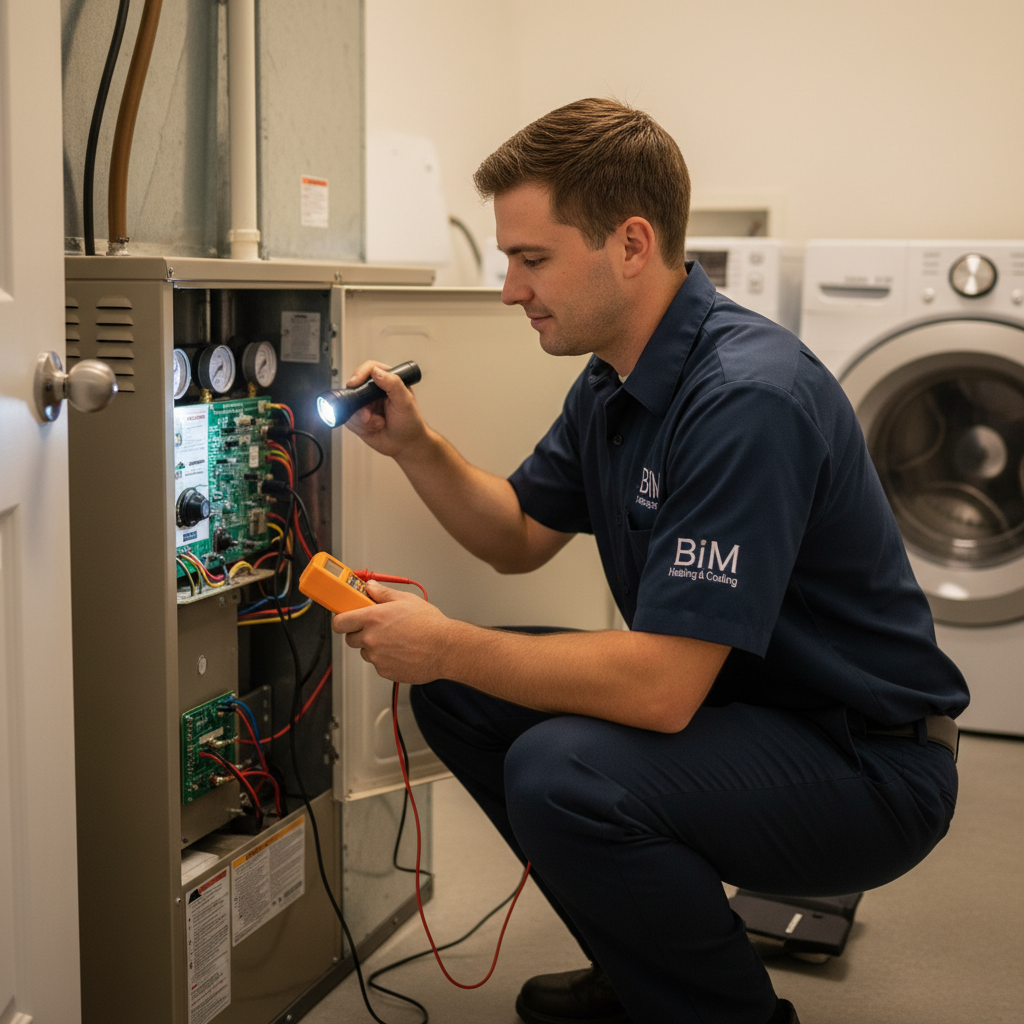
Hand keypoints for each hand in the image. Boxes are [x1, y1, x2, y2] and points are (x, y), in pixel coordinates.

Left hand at [331, 581, 454, 684]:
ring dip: (374, 646)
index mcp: (373, 618)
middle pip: (350, 638)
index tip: (346, 617)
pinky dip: (385, 658)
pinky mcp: (385, 671)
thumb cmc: (430, 624)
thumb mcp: (406, 600)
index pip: (339, 622)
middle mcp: (371, 639)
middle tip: (375, 627)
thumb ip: (383, 593)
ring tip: (395, 640)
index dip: (341, 619)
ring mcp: (377, 657)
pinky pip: (378, 664)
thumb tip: (370, 588)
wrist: (445, 648)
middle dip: (359, 632)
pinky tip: (401, 651)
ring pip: (366, 652)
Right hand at [342, 361, 428, 458]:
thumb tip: (377, 371)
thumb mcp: (405, 402)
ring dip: (362, 418)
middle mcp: (373, 391)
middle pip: (354, 387)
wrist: (406, 445)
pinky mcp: (358, 418)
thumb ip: (393, 384)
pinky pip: (349, 419)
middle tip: (368, 415)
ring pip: (350, 405)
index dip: (359, 374)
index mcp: (387, 381)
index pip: (369, 369)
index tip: (355, 383)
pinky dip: (359, 426)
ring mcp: (365, 404)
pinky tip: (373, 428)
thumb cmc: (410, 423)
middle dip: (359, 404)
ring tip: (379, 423)